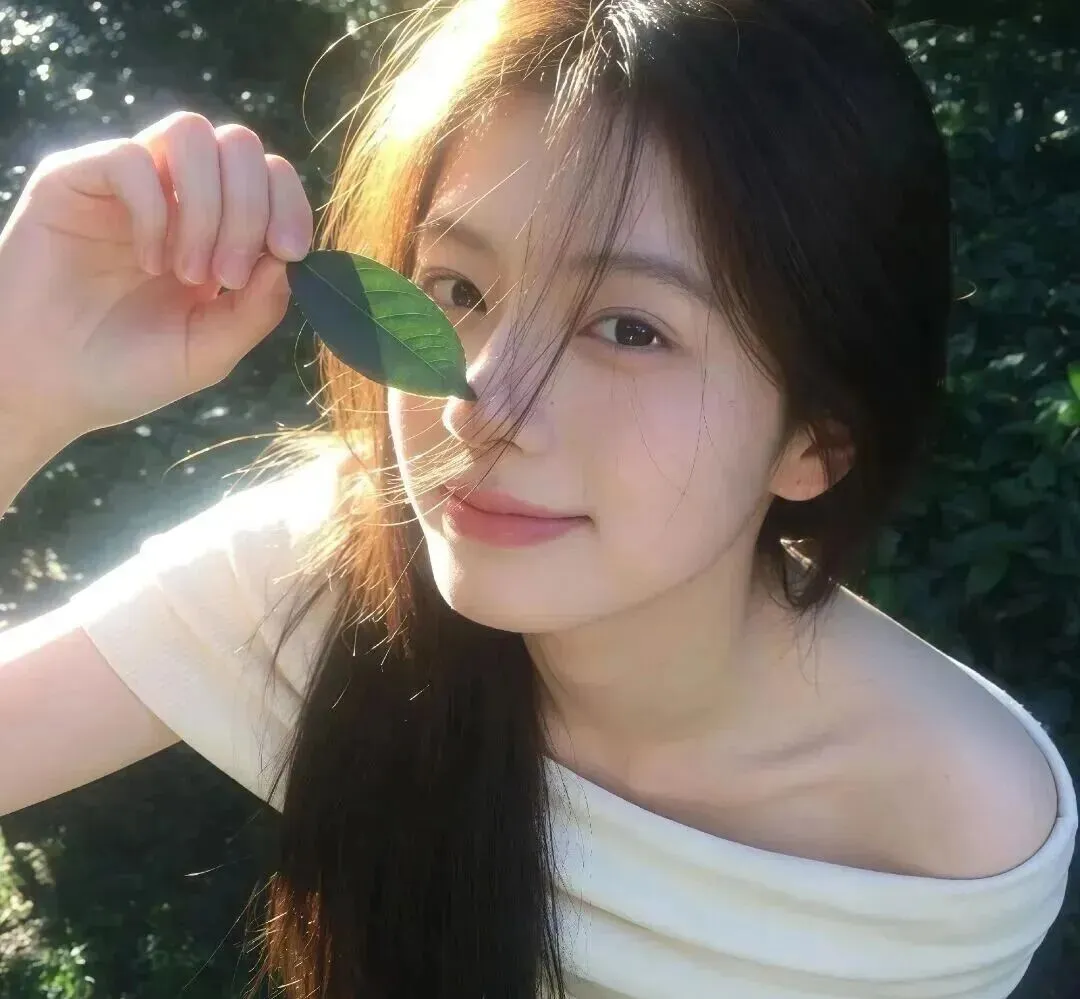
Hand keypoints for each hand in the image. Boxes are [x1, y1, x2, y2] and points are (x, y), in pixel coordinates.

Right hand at [0, 110, 313, 450]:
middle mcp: (176, 196)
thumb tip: (289, 258)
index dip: (290, 203)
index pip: (270, 176)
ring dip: (206, 207)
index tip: (290, 252)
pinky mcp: (75, 178)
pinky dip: (154, 211)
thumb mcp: (209, 350)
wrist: (47, 389)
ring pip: (191, 132)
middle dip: (250, 210)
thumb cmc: (128, 371)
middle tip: (225, 278)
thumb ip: (258, 308)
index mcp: (217, 230)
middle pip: (240, 146)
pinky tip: (147, 261)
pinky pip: (131, 157)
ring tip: (189, 273)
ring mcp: (128, 183)